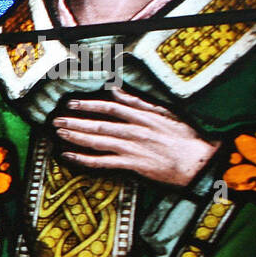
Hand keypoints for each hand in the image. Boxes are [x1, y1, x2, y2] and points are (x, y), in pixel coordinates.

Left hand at [53, 88, 219, 186]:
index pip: (111, 107)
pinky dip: (85, 159)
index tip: (72, 103)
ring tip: (60, 133)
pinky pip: (103, 162)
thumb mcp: (166, 114)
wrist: (198, 162)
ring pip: (98, 141)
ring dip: (76, 137)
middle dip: (75, 121)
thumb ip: (140, 103)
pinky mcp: (133, 165)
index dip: (89, 105)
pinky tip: (70, 156)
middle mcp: (135, 131)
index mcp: (144, 117)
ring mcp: (133, 148)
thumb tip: (118, 91)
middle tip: (57, 120)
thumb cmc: (185, 138)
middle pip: (99, 124)